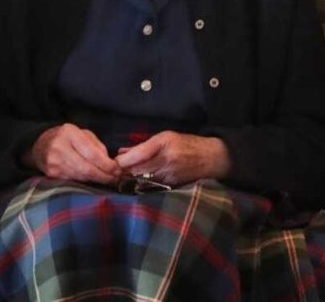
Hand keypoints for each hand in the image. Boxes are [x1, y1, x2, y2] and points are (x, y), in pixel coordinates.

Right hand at [28, 123, 121, 184]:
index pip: (91, 153)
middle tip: (115, 178)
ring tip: (108, 179)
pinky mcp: (51, 175)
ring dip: (96, 180)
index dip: (106, 164)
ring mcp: (54, 163)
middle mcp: (60, 148)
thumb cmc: (67, 138)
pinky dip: (86, 182)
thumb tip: (110, 162)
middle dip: (103, 175)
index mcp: (69, 133)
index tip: (117, 169)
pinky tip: (94, 180)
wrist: (41, 144)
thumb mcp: (82, 133)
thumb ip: (97, 146)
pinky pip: (73, 181)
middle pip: (86, 168)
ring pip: (80, 176)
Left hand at [115, 131, 230, 186]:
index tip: (114, 161)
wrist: (212, 158)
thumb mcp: (166, 137)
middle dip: (123, 172)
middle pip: (137, 170)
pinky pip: (151, 187)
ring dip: (130, 180)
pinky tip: (136, 184)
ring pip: (142, 180)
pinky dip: (141, 185)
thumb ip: (143, 145)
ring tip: (121, 178)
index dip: (122, 160)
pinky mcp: (172, 186)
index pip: (138, 154)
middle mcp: (167, 160)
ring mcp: (170, 175)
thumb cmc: (187, 143)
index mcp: (165, 143)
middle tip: (113, 172)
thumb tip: (121, 152)